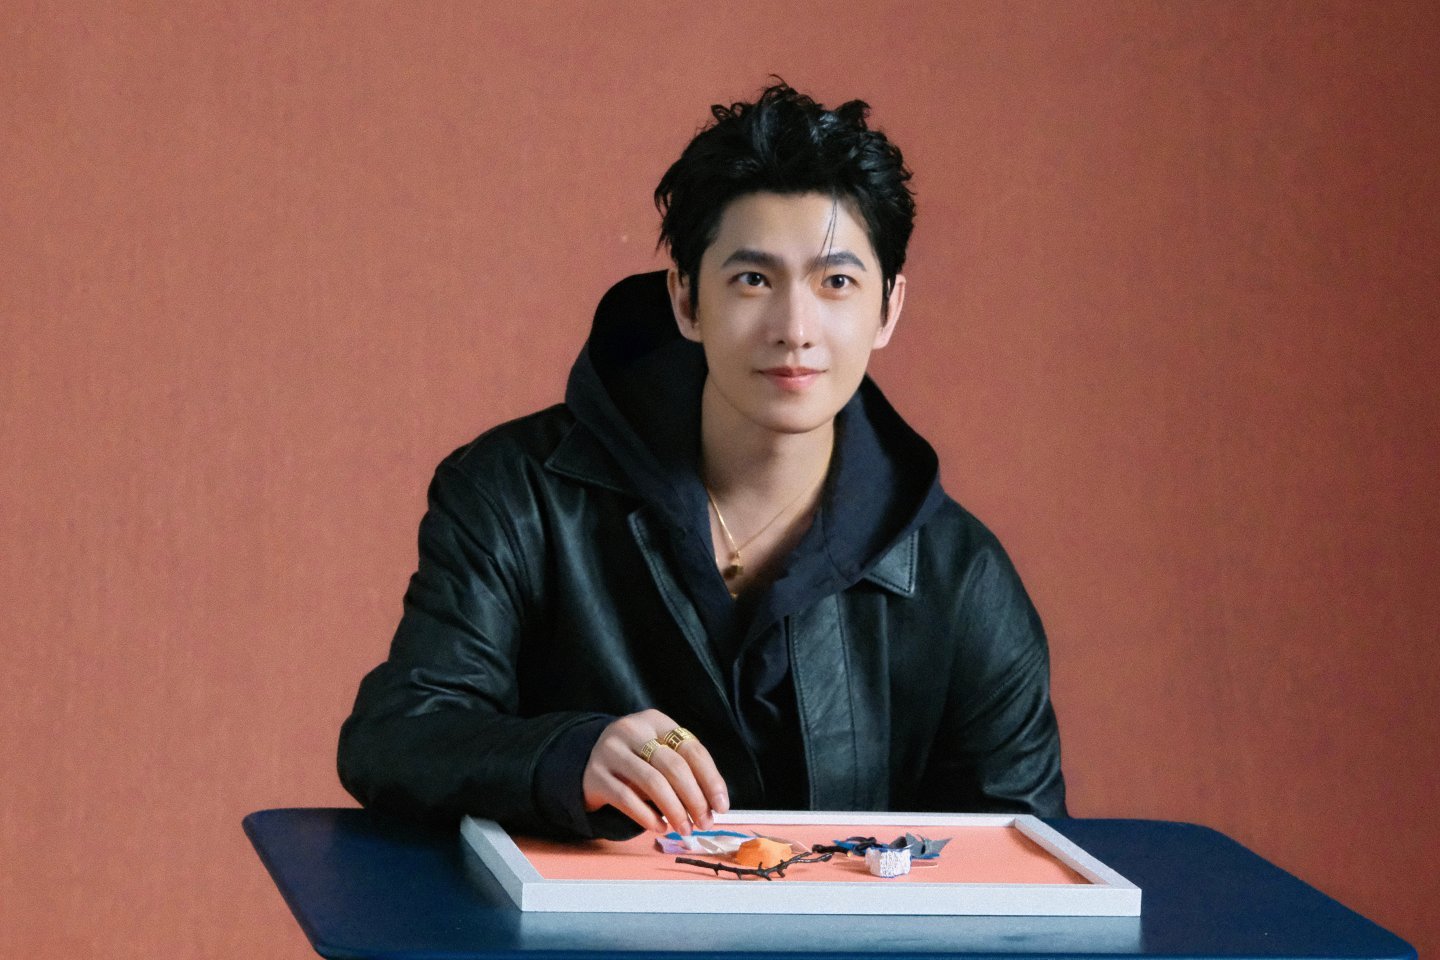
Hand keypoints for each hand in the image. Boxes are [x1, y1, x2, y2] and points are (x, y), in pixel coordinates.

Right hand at [582, 710, 729, 833]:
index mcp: (656, 721)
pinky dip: (647, 816)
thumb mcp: (659, 754)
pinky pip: (626, 799)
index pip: (692, 749)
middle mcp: (632, 730)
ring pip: (652, 782)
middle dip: (694, 799)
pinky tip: (660, 827)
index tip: (722, 806)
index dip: (711, 780)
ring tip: (685, 829)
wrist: (585, 760)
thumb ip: (685, 771)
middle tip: (704, 822)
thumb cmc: (636, 760)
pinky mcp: (595, 775)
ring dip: (674, 811)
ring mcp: (610, 751)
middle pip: (673, 766)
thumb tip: (713, 805)